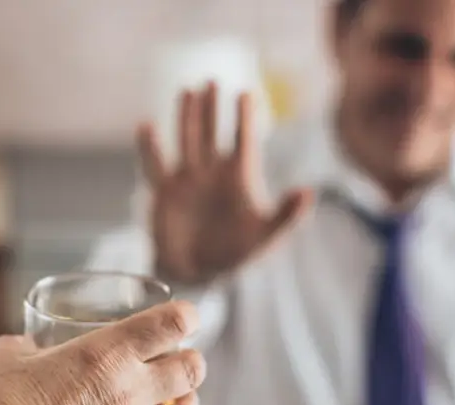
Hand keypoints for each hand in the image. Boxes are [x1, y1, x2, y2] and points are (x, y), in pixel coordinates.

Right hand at [0, 301, 204, 404]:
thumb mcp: (6, 353)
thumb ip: (26, 345)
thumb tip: (30, 347)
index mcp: (107, 352)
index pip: (172, 324)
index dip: (186, 316)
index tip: (184, 317)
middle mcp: (129, 389)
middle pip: (191, 370)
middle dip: (192, 361)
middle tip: (179, 358)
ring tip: (181, 401)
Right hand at [138, 83, 313, 284]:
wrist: (199, 272)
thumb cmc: (236, 252)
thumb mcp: (267, 236)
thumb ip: (287, 215)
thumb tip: (308, 192)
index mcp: (240, 177)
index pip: (243, 141)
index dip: (244, 118)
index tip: (246, 94)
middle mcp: (213, 171)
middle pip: (212, 133)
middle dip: (212, 109)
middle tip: (212, 82)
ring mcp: (188, 178)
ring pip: (187, 141)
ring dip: (186, 118)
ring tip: (187, 92)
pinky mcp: (165, 191)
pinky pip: (156, 166)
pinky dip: (150, 148)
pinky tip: (146, 126)